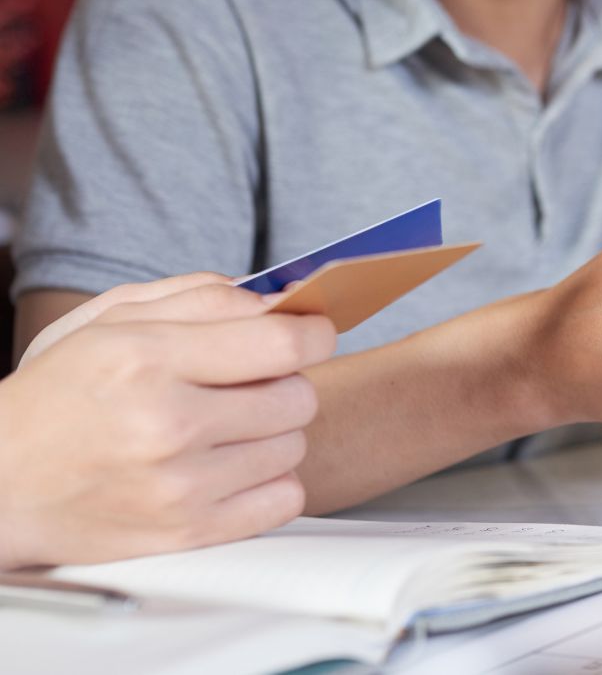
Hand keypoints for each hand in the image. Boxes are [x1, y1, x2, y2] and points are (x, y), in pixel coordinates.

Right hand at [0, 278, 335, 568]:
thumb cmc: (56, 396)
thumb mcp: (111, 321)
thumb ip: (203, 297)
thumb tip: (284, 297)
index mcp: (146, 360)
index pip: (283, 342)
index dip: (315, 332)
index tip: (313, 333)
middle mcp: (166, 424)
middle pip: (298, 396)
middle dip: (285, 382)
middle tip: (248, 384)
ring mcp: (179, 486)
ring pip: (294, 447)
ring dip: (273, 434)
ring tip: (226, 428)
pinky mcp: (187, 533)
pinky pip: (284, 500)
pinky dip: (270, 482)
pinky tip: (231, 467)